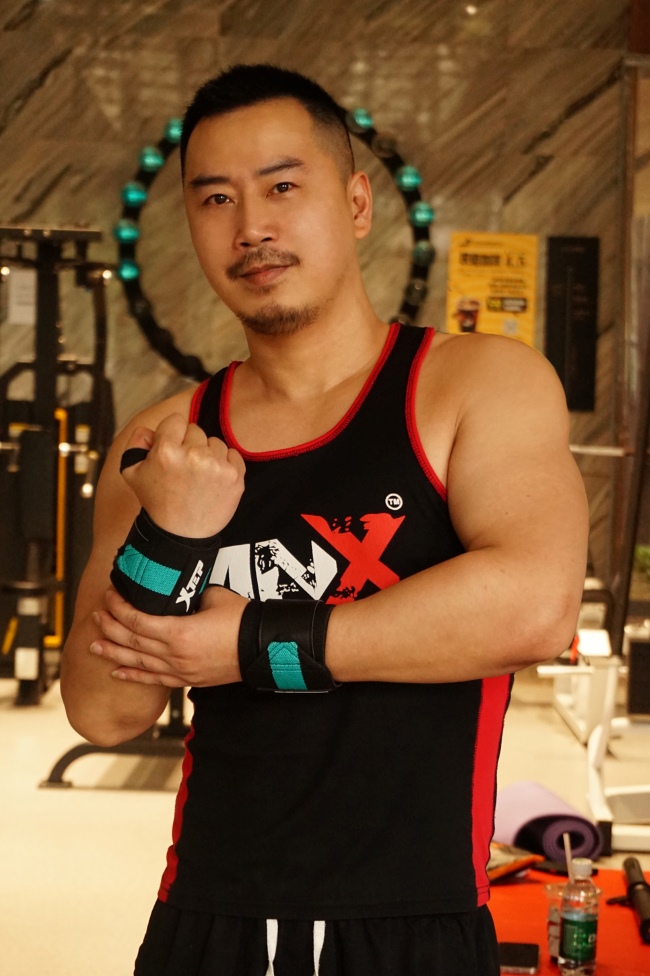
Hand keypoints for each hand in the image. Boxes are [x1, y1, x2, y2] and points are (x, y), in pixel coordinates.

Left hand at [90, 586, 247, 686]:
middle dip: (110, 628)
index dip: (119, 608)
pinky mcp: (187, 679)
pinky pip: (154, 680)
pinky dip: (134, 676)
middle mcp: (174, 655)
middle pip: (132, 642)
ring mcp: (180, 670)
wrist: (261, 647)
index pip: (137, 621)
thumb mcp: (213, 597)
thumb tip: (175, 592)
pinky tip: (118, 672)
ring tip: (95, 646)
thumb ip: (188, 595)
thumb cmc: (242, 620)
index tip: (110, 596)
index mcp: (179, 632)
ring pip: (138, 663)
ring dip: (114, 654)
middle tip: (95, 617)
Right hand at [121, 413, 244, 536]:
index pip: (175, 420)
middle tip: (183, 469)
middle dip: (189, 445)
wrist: (181, 534)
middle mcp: (194, 455)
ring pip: (215, 442)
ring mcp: (217, 465)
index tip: (171, 451)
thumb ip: (137, 443)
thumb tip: (151, 430)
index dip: (171, 435)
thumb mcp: (132, 473)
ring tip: (198, 477)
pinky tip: (213, 480)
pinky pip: (232, 454)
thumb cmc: (157, 502)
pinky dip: (225, 463)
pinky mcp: (235, 476)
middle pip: (196, 430)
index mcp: (166, 450)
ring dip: (207, 455)